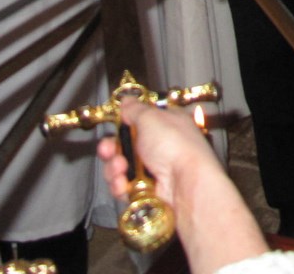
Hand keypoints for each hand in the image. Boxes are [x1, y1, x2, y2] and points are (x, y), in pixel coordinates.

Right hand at [98, 100, 267, 273]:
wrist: (185, 185)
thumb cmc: (176, 147)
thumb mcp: (150, 118)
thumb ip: (134, 109)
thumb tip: (127, 101)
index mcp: (167, 123)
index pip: (141, 120)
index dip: (125, 123)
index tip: (116, 125)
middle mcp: (161, 146)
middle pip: (126, 146)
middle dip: (112, 148)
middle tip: (108, 149)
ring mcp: (155, 170)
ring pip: (121, 168)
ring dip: (114, 168)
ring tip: (120, 168)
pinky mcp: (147, 191)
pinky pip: (124, 188)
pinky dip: (120, 186)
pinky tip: (123, 184)